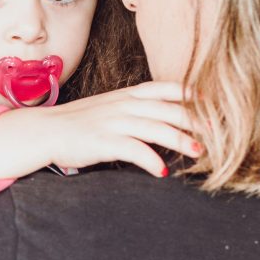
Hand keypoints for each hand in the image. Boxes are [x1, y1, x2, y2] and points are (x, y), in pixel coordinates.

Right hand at [0, 82, 201, 179]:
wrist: (43, 131)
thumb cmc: (78, 124)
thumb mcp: (108, 108)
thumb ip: (133, 111)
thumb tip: (162, 120)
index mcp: (126, 95)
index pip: (164, 88)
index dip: (189, 94)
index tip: (209, 103)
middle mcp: (123, 105)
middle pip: (168, 109)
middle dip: (195, 120)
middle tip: (216, 134)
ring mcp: (113, 122)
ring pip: (156, 127)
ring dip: (180, 140)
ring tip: (198, 153)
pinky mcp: (103, 141)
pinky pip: (134, 149)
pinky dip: (151, 160)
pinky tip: (163, 171)